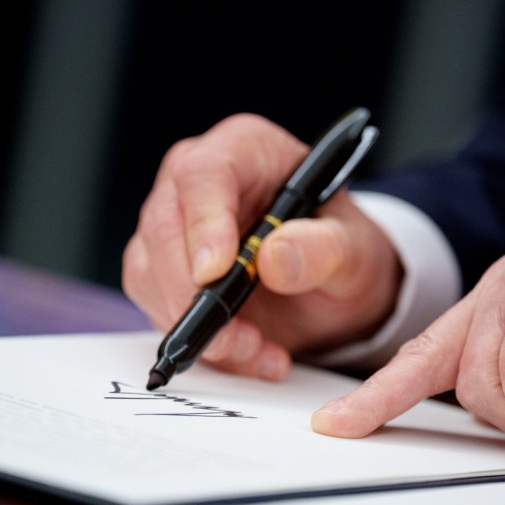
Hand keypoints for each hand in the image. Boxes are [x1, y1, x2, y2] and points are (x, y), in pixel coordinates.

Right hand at [123, 114, 401, 379]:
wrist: (332, 288)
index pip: (204, 173)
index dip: (204, 223)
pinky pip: (157, 307)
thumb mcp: (354, 251)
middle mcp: (196, 182)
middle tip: (231, 337)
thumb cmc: (340, 250)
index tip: (215, 274)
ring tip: (254, 349)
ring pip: (149, 272)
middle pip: (163, 225)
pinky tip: (245, 353)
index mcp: (245, 150)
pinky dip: (198, 343)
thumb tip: (274, 258)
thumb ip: (324, 249)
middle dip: (190, 292)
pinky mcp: (162, 271)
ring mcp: (172, 226)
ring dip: (195, 325)